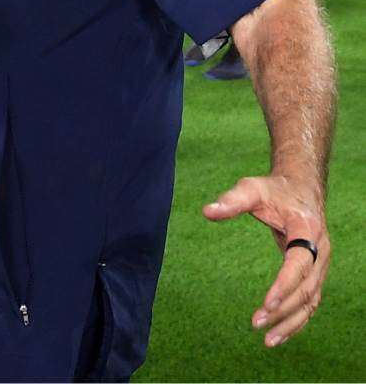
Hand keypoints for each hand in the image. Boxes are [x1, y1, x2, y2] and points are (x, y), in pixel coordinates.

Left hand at [203, 174, 330, 346]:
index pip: (299, 263)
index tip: (266, 303)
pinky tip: (278, 334)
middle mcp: (322, 251)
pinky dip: (297, 320)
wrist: (301, 190)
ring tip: (268, 340)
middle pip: (306, 288)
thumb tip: (207, 211)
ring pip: (311, 301)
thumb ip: (232, 200)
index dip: (284, 285)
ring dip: (291, 322)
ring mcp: (322, 265)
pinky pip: (310, 302)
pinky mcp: (316, 274)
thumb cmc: (274, 190)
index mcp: (308, 230)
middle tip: (257, 323)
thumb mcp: (252, 188)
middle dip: (283, 308)